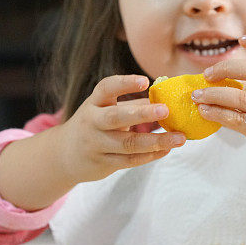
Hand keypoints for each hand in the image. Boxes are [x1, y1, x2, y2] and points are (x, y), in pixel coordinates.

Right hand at [56, 75, 185, 182]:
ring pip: (128, 144)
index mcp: (94, 103)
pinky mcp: (103, 163)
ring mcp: (97, 144)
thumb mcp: (106, 109)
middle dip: (142, 114)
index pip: (105, 89)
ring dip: (156, 141)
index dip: (124, 84)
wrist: (65, 154)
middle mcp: (92, 122)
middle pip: (116, 118)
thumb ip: (133, 104)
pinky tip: (166, 149)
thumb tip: (166, 96)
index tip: (144, 81)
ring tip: (179, 138)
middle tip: (166, 110)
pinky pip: (130, 160)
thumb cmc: (95, 125)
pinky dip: (150, 155)